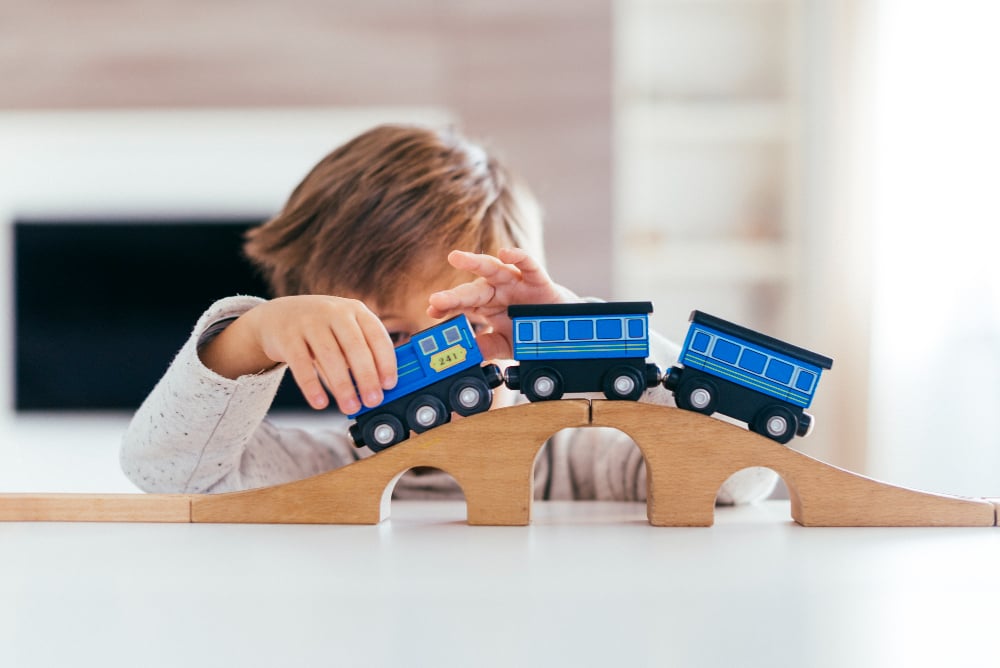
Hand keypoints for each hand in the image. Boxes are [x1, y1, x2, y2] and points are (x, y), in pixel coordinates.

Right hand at [200, 295, 396, 412]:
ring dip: (343, 386)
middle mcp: (334, 312)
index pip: (377, 335)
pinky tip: (320, 403)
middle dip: (367, 377)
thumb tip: (375, 387)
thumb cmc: (321, 328)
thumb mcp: (344, 331)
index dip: (386, 361)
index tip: (390, 384)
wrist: (278, 316)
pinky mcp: (287, 337)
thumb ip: (359, 353)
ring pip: (329, 356)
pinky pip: (301, 365)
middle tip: (373, 400)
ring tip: (350, 406)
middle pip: (355, 347)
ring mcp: (309, 322)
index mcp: (355, 310)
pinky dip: (312, 386)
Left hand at [426, 248, 578, 358]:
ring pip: (493, 270)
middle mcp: (498, 292)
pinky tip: (506, 253)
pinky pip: (528, 265)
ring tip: (456, 258)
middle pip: (473, 291)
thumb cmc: (530, 331)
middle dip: (454, 295)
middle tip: (436, 299)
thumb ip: (488, 348)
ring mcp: (516, 284)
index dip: (447, 307)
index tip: (432, 311)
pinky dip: (518, 256)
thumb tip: (470, 352)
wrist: (561, 328)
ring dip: (474, 262)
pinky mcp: (537, 280)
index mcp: (487, 306)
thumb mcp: (506, 345)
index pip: (462, 305)